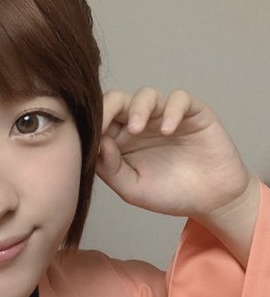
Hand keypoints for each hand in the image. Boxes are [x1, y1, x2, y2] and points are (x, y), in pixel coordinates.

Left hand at [96, 88, 259, 264]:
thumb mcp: (132, 189)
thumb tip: (99, 143)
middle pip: (118, 100)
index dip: (92, 123)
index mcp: (120, 140)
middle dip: (107, 108)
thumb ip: (111, 169)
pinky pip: (180, 99)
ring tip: (136, 130)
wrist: (210, 200)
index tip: (87, 136)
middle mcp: (140, 123)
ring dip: (137, 108)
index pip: (100, 120)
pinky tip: (168, 131)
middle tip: (104, 125)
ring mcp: (165, 116)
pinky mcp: (192, 113)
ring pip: (146, 95)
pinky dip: (171, 110)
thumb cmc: (168, 194)